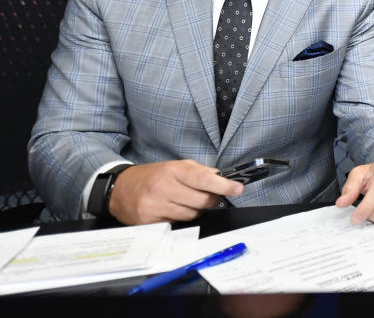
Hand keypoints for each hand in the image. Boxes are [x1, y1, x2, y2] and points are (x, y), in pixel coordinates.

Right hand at [109, 160, 243, 224]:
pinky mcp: (149, 221)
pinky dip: (180, 218)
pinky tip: (173, 209)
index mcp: (172, 171)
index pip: (204, 179)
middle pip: (201, 200)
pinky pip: (176, 223)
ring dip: (196, 210)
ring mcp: (155, 206)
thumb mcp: (174, 166)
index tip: (237, 188)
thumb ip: (198, 170)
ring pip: (191, 214)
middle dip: (212, 200)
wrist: (119, 189)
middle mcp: (163, 187)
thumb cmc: (151, 176)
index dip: (223, 185)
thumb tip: (221, 176)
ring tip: (187, 202)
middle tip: (212, 196)